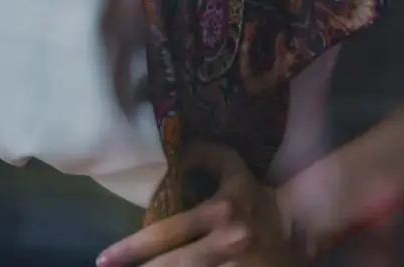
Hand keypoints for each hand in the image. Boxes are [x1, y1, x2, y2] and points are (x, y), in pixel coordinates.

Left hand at [97, 144, 316, 266]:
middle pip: (177, 265)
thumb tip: (165, 148)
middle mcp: (228, 243)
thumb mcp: (229, 164)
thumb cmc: (254, 193)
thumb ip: (197, 153)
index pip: (168, 232)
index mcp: (219, 212)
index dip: (133, 248)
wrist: (300, 226)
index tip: (104, 258)